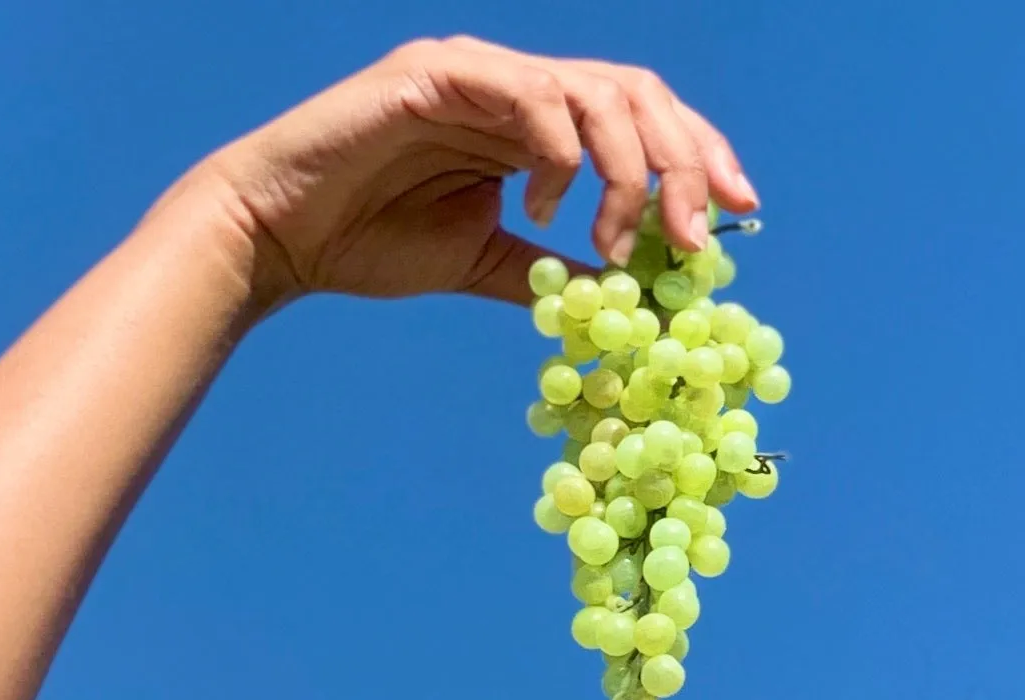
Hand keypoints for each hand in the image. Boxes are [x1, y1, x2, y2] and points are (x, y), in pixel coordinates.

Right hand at [193, 37, 756, 315]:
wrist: (283, 239)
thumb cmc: (374, 244)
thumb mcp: (494, 266)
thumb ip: (564, 273)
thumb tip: (638, 300)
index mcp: (534, 123)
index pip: (643, 117)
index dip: (699, 157)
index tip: (741, 211)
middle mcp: (514, 85)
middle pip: (637, 93)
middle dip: (684, 164)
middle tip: (696, 238)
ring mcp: (477, 73)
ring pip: (593, 91)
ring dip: (629, 172)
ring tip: (617, 243)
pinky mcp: (435, 75)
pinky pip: (529, 96)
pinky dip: (559, 156)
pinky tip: (547, 210)